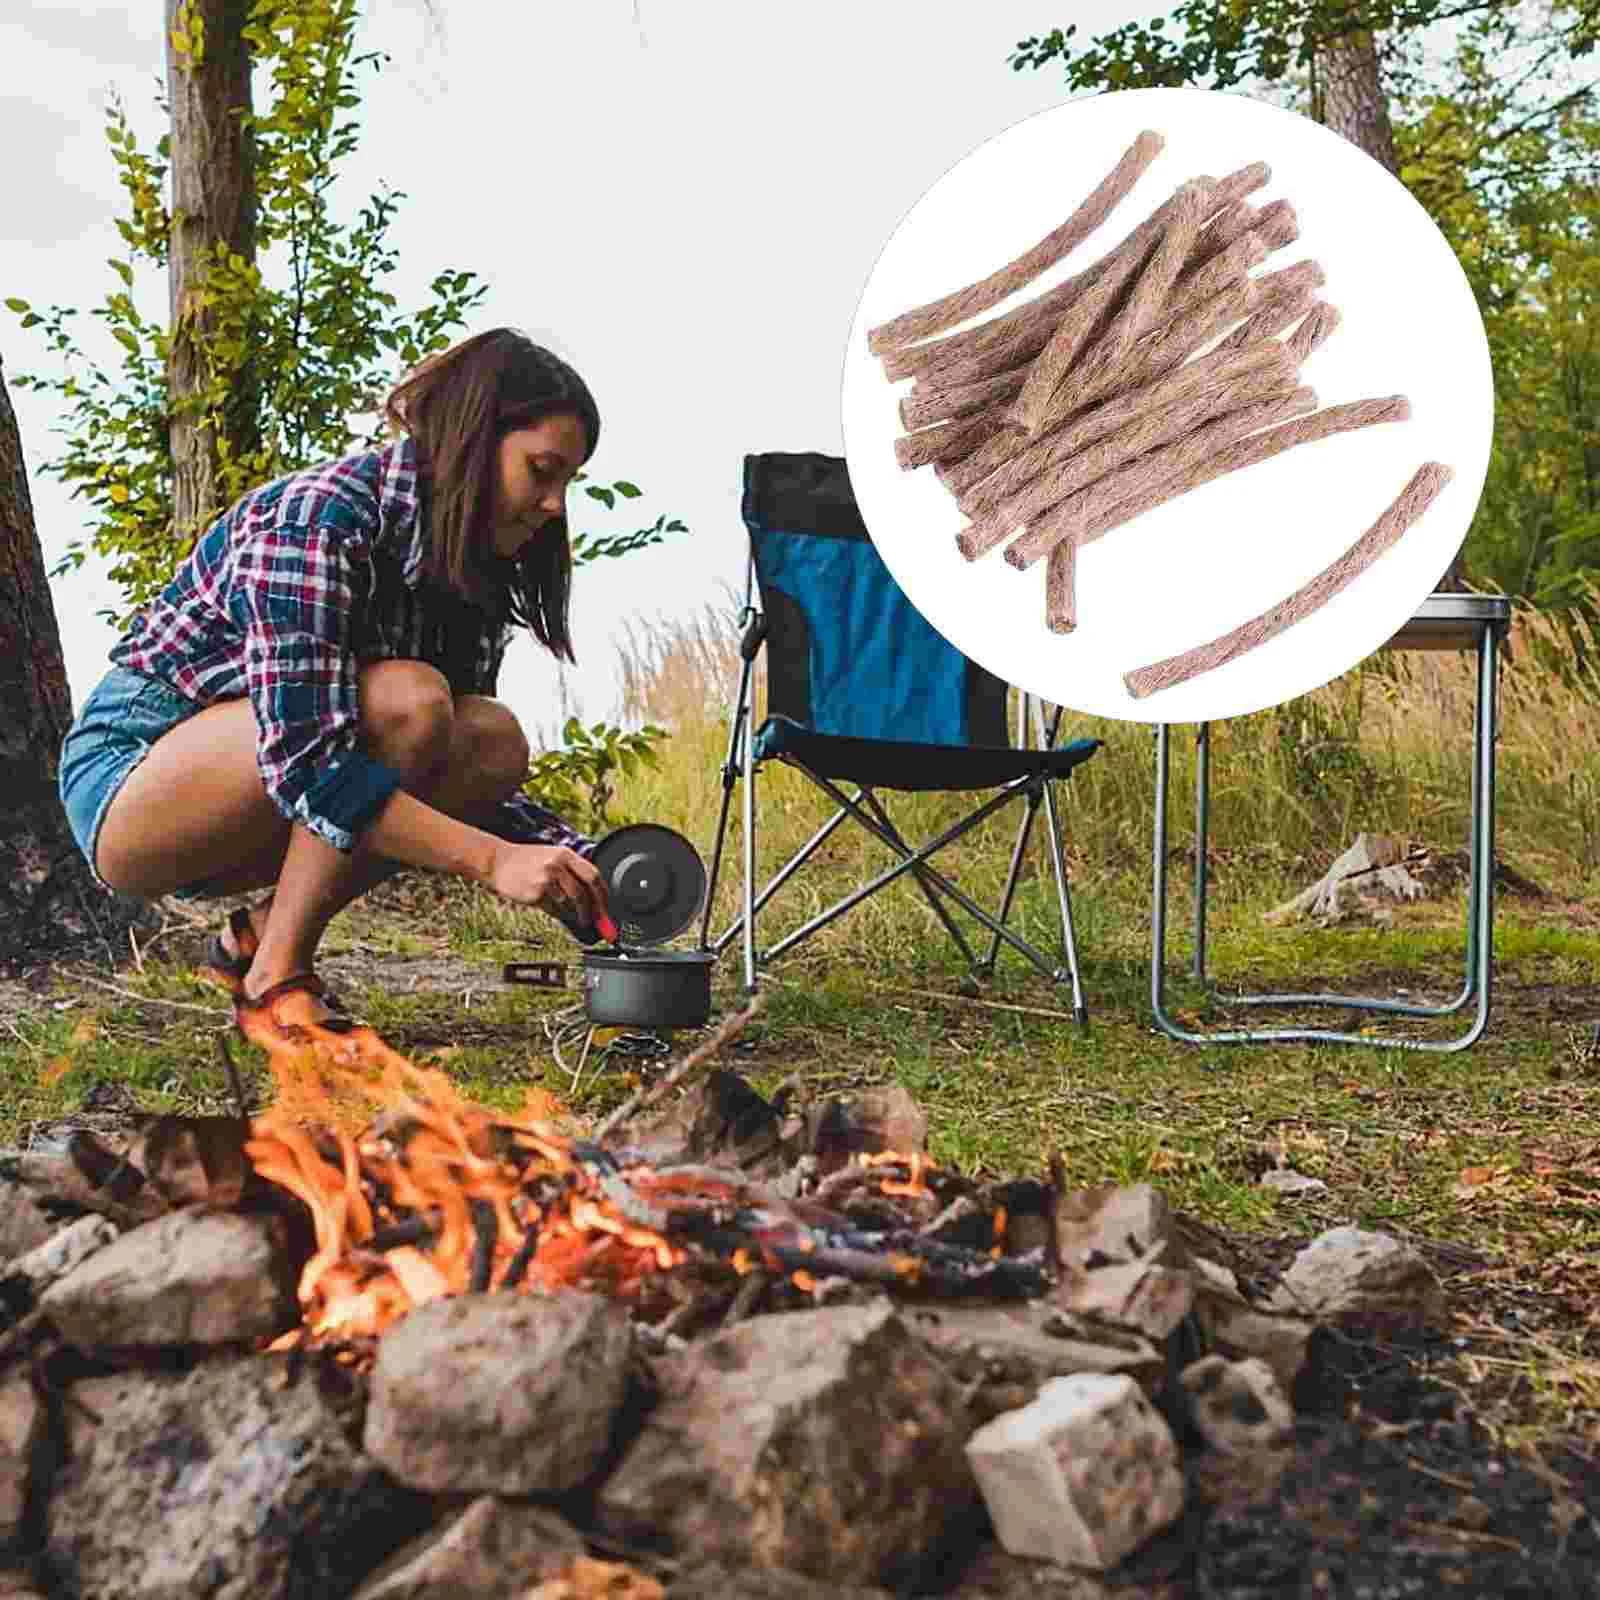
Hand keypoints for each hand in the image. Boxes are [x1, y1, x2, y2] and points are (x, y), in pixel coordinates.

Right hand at [487, 844, 609, 930]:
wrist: (497, 861)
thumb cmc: (526, 861)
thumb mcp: (552, 856)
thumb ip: (572, 872)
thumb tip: (594, 897)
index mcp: (566, 854)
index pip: (593, 875)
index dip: (603, 895)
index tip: (606, 908)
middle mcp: (557, 865)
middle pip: (584, 893)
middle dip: (594, 910)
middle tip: (596, 921)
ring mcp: (545, 880)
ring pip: (570, 904)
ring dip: (574, 913)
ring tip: (572, 914)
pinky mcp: (535, 894)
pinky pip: (555, 910)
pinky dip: (559, 913)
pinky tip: (553, 908)